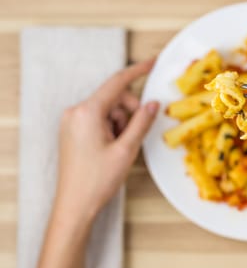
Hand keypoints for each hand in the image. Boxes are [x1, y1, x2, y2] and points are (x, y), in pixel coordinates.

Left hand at [55, 59, 158, 221]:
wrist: (74, 204)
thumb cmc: (97, 180)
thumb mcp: (126, 150)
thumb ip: (141, 123)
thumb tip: (152, 104)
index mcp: (87, 112)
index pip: (117, 83)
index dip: (137, 71)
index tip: (152, 63)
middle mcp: (76, 112)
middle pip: (114, 98)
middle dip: (130, 112)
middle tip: (134, 135)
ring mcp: (72, 121)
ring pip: (108, 109)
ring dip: (120, 123)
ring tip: (120, 147)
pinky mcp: (73, 131)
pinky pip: (98, 119)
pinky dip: (111, 128)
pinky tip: (112, 147)